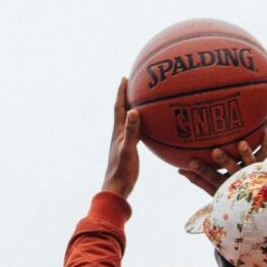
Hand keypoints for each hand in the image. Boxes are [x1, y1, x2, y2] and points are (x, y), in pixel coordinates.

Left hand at [102, 77, 139, 198]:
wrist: (117, 188)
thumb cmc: (121, 171)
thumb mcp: (128, 149)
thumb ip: (131, 131)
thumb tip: (133, 111)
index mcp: (117, 132)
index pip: (119, 107)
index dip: (121, 93)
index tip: (124, 78)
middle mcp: (119, 134)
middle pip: (123, 111)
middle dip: (127, 96)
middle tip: (133, 83)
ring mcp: (123, 142)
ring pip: (129, 121)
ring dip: (134, 109)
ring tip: (141, 100)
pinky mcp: (129, 150)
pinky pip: (137, 132)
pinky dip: (142, 125)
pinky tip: (150, 126)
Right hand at [178, 133, 266, 195]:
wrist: (255, 204)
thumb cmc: (228, 194)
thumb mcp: (212, 189)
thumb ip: (197, 180)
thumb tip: (179, 169)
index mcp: (225, 186)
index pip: (211, 178)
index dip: (201, 171)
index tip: (191, 162)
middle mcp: (239, 180)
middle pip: (232, 171)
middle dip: (224, 161)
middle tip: (216, 151)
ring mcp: (252, 174)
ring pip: (251, 164)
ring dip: (246, 154)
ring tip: (242, 143)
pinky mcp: (262, 167)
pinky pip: (265, 157)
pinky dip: (265, 146)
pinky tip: (266, 134)